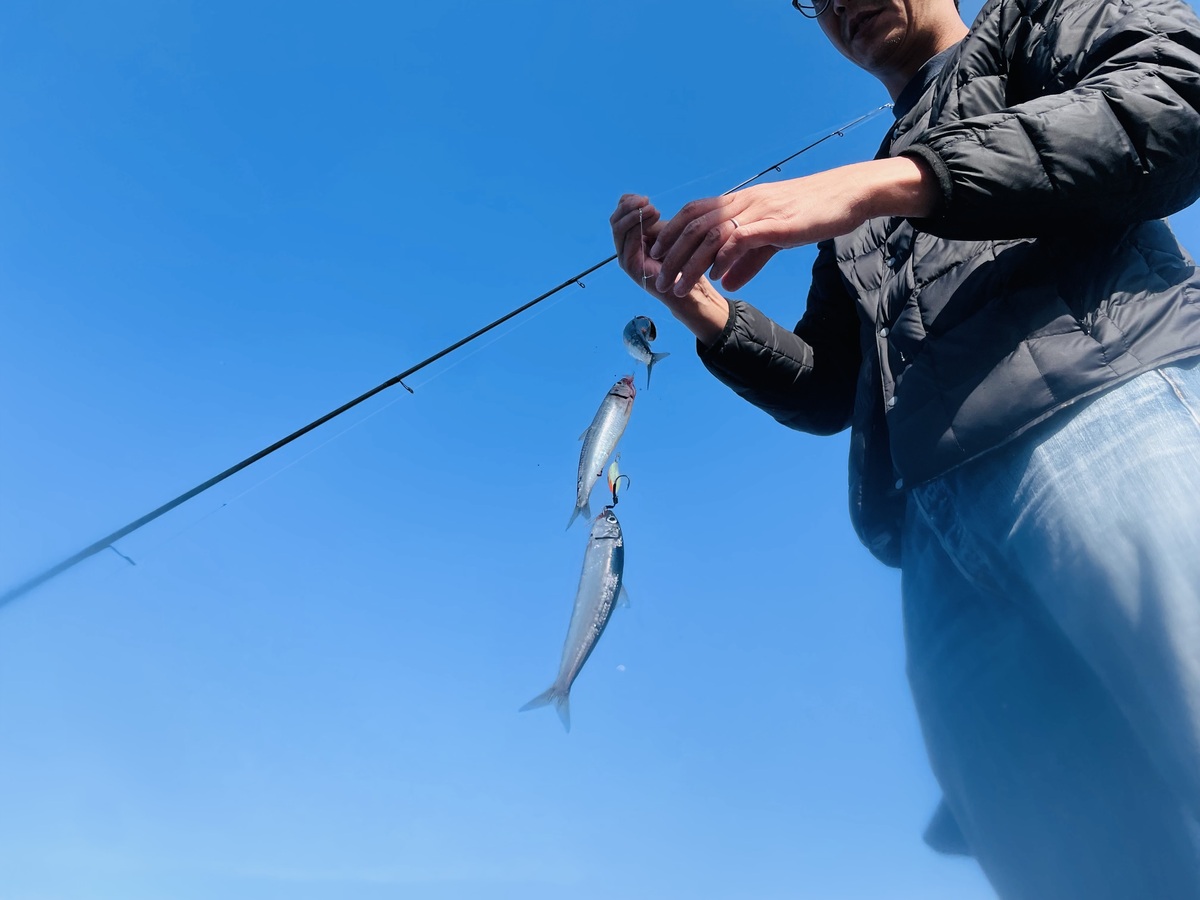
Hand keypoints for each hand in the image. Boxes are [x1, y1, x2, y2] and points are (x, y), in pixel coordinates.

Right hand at [609, 192, 730, 345]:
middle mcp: (625, 249)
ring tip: (652, 209)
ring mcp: (626, 259)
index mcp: (631, 240)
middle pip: (615, 220)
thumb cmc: (683, 260)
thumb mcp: (667, 234)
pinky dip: (637, 227)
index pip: (619, 215)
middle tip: (647, 200)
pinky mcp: (631, 267)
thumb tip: (643, 201)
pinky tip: (652, 219)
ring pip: (618, 229)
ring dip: (634, 215)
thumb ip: (652, 221)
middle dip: (629, 206)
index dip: (628, 202)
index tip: (645, 197)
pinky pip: (628, 242)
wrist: (691, 288)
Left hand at [649, 157, 937, 295]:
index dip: (671, 234)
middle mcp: (744, 202)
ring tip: (677, 286)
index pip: (694, 213)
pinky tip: (715, 278)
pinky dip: (724, 258)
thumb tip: (725, 282)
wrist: (848, 196)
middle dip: (671, 254)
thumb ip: (748, 260)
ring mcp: (759, 211)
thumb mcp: (774, 239)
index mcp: (741, 202)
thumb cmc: (813, 214)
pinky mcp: (777, 224)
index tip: (656, 258)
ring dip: (690, 263)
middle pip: (694, 224)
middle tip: (656, 278)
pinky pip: (741, 238)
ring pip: (711, 233)